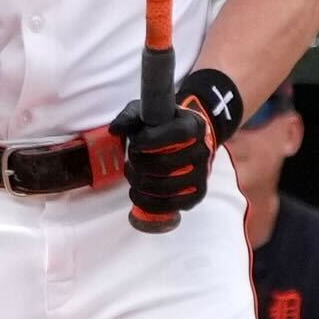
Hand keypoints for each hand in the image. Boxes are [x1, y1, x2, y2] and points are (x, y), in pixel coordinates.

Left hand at [113, 85, 221, 230]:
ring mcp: (202, 175)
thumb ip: (131, 117)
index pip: (178, 134)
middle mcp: (203, 150)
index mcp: (195, 125)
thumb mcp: (149, 113)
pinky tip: (136, 193)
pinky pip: (170, 206)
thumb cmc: (164, 126)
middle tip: (131, 160)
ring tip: (132, 174)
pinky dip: (148, 203)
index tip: (135, 143)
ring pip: (165, 188)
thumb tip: (115, 129)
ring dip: (139, 184)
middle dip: (139, 164)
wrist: (187, 141)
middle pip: (165, 165)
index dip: (150, 140)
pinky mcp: (196, 194)